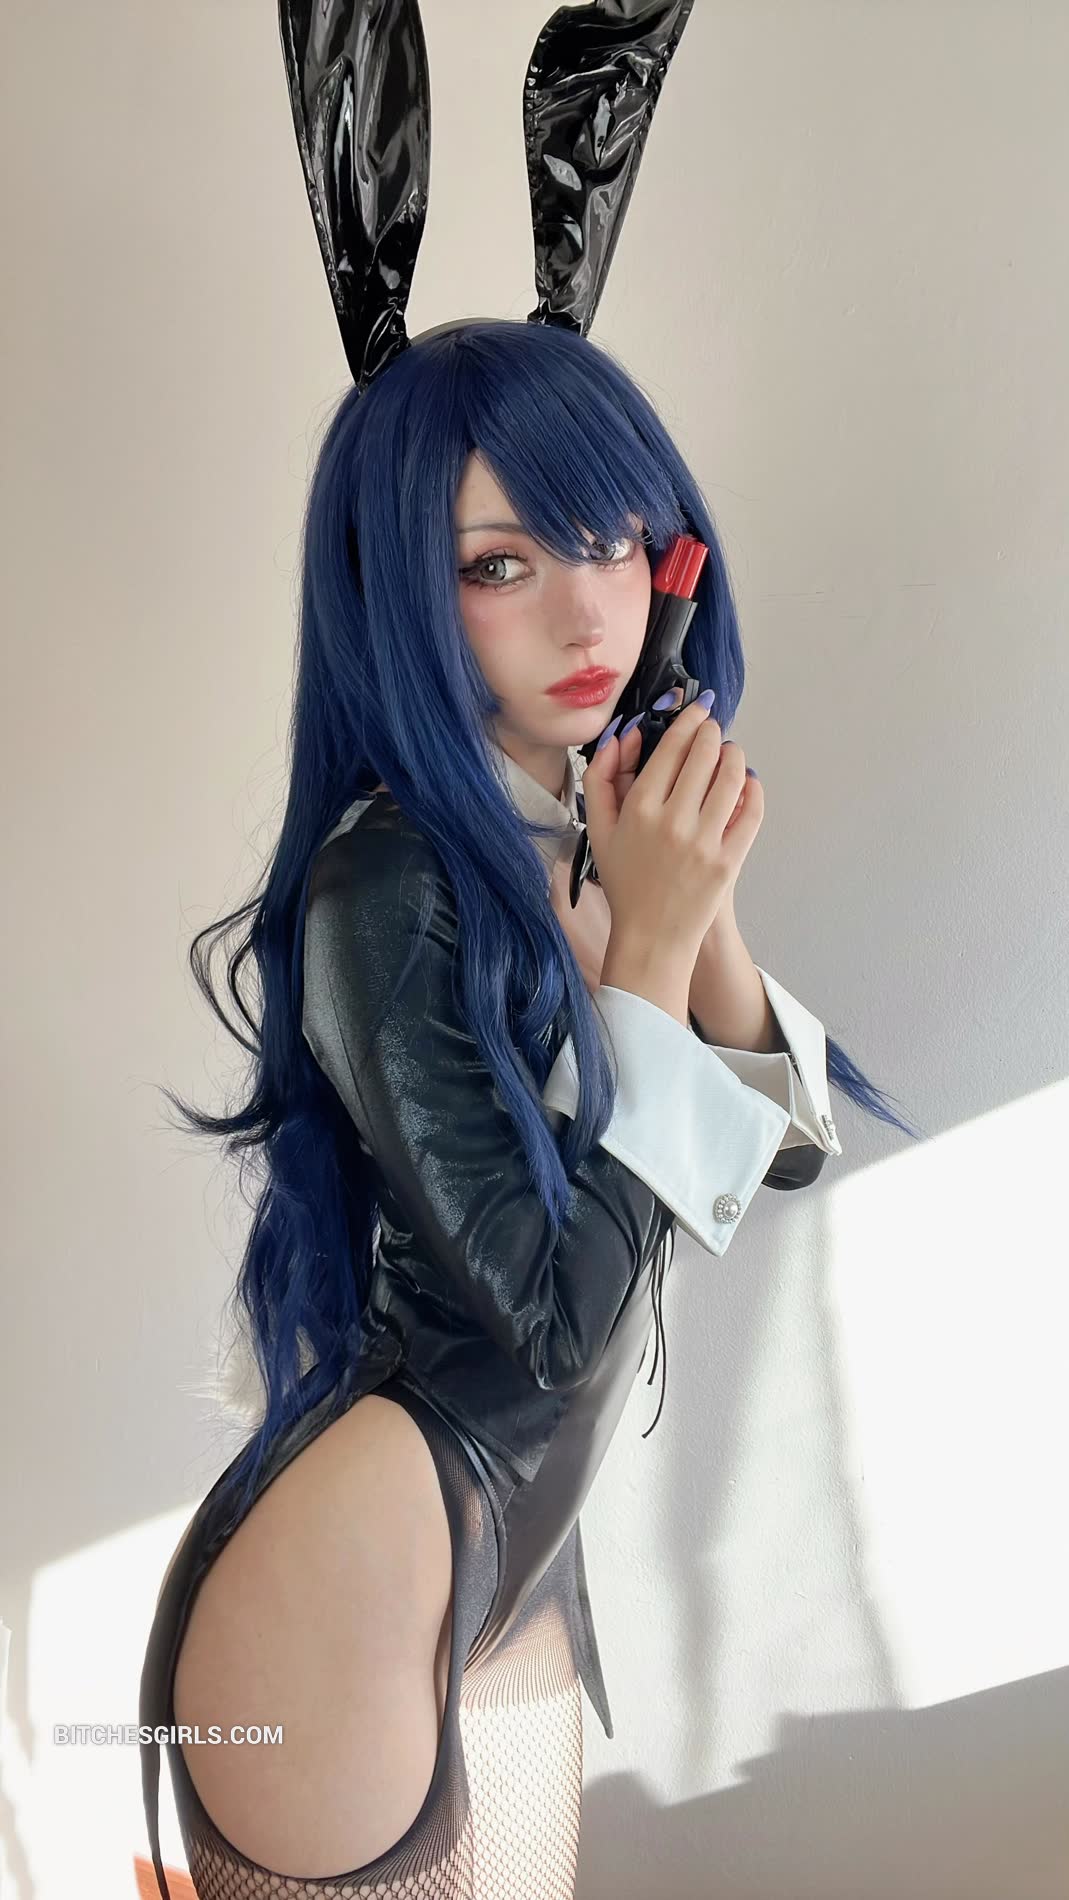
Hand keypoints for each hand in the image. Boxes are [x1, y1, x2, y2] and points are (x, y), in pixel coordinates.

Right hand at [613, 686, 761, 904]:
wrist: (652, 936)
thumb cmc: (625, 882)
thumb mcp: (598, 830)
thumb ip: (601, 778)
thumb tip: (620, 736)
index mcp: (638, 810)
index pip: (671, 748)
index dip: (688, 722)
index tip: (697, 711)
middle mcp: (672, 822)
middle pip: (704, 755)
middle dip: (712, 733)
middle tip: (712, 730)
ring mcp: (704, 842)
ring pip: (732, 777)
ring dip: (735, 756)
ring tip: (730, 753)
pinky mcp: (728, 861)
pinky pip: (751, 812)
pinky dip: (753, 790)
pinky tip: (747, 782)